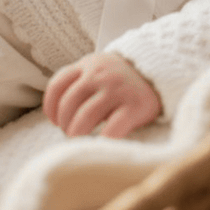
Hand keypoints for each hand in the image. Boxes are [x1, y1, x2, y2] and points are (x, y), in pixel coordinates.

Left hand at [43, 52, 161, 138]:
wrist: (158, 71)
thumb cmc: (120, 78)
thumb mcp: (97, 68)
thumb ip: (78, 81)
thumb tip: (55, 114)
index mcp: (88, 65)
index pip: (57, 84)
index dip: (50, 107)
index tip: (54, 120)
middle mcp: (100, 75)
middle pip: (68, 104)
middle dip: (64, 124)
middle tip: (70, 132)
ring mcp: (117, 90)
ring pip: (84, 118)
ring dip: (77, 134)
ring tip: (80, 139)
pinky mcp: (133, 106)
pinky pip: (111, 129)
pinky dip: (102, 141)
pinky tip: (101, 143)